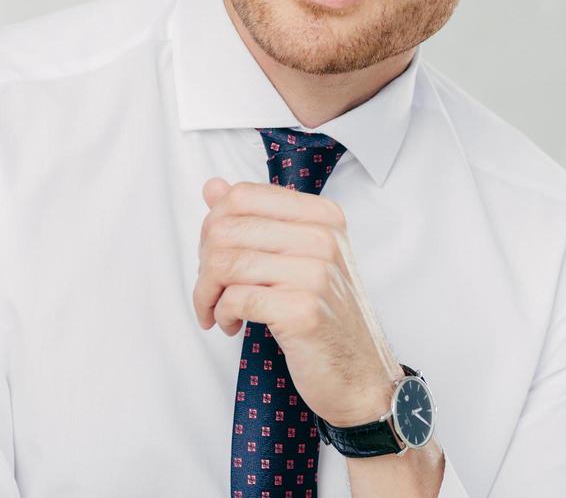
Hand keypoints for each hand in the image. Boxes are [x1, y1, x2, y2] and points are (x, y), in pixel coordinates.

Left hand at [193, 176, 402, 427]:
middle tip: (210, 288)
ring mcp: (316, 274)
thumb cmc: (327, 317)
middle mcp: (323, 239)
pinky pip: (236, 299)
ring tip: (215, 310)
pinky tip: (231, 325)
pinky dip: (221, 314)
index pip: (243, 196)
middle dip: (204, 263)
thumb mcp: (297, 258)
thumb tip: (213, 187)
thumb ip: (254, 220)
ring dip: (206, 293)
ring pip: (225, 264)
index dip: (214, 225)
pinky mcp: (303, 311)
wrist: (361, 376)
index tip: (214, 254)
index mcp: (322, 217)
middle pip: (226, 229)